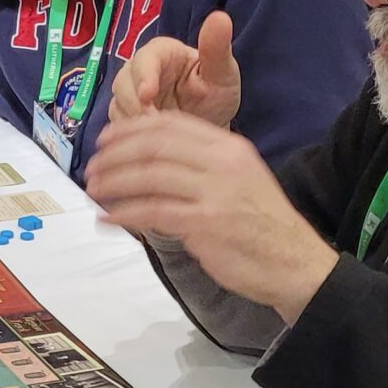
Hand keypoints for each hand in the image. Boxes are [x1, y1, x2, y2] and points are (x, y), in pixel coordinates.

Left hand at [85, 112, 340, 321]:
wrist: (294, 264)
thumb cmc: (261, 226)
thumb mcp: (239, 180)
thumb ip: (202, 165)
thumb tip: (152, 156)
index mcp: (229, 147)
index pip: (172, 124)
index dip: (132, 128)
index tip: (106, 138)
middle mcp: (222, 162)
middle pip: (155, 145)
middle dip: (116, 154)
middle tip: (93, 166)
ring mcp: (214, 192)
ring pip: (149, 176)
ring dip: (114, 182)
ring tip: (93, 190)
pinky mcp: (204, 223)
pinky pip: (152, 212)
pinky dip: (124, 214)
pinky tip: (108, 218)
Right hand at [110, 9, 240, 128]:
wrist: (211, 126)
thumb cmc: (217, 94)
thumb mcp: (223, 73)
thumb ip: (217, 48)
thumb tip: (220, 17)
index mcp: (162, 52)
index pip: (144, 58)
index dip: (143, 76)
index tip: (148, 95)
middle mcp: (139, 70)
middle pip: (122, 84)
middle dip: (134, 105)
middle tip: (153, 124)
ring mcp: (128, 95)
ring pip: (116, 107)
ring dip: (131, 123)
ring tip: (153, 141)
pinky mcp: (124, 117)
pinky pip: (117, 127)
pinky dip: (127, 138)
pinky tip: (144, 148)